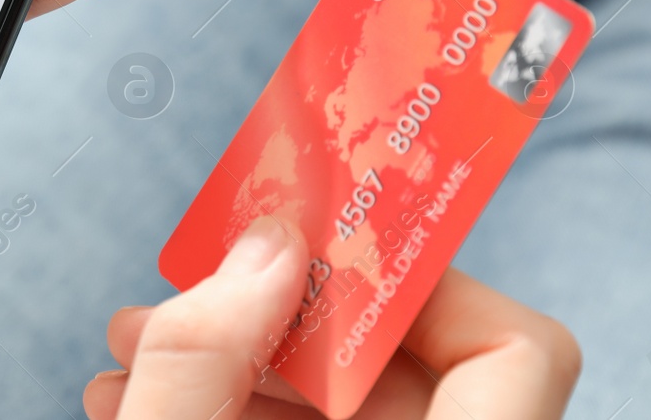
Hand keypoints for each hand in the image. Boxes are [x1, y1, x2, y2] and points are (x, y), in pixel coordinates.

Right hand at [86, 218, 580, 419]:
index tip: (310, 251)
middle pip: (421, 373)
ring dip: (247, 367)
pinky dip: (244, 417)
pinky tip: (146, 399)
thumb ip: (202, 354)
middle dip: (285, 319)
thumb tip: (267, 247)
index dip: (419, 281)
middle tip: (183, 295)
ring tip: (132, 351)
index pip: (517, 354)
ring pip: (366, 415)